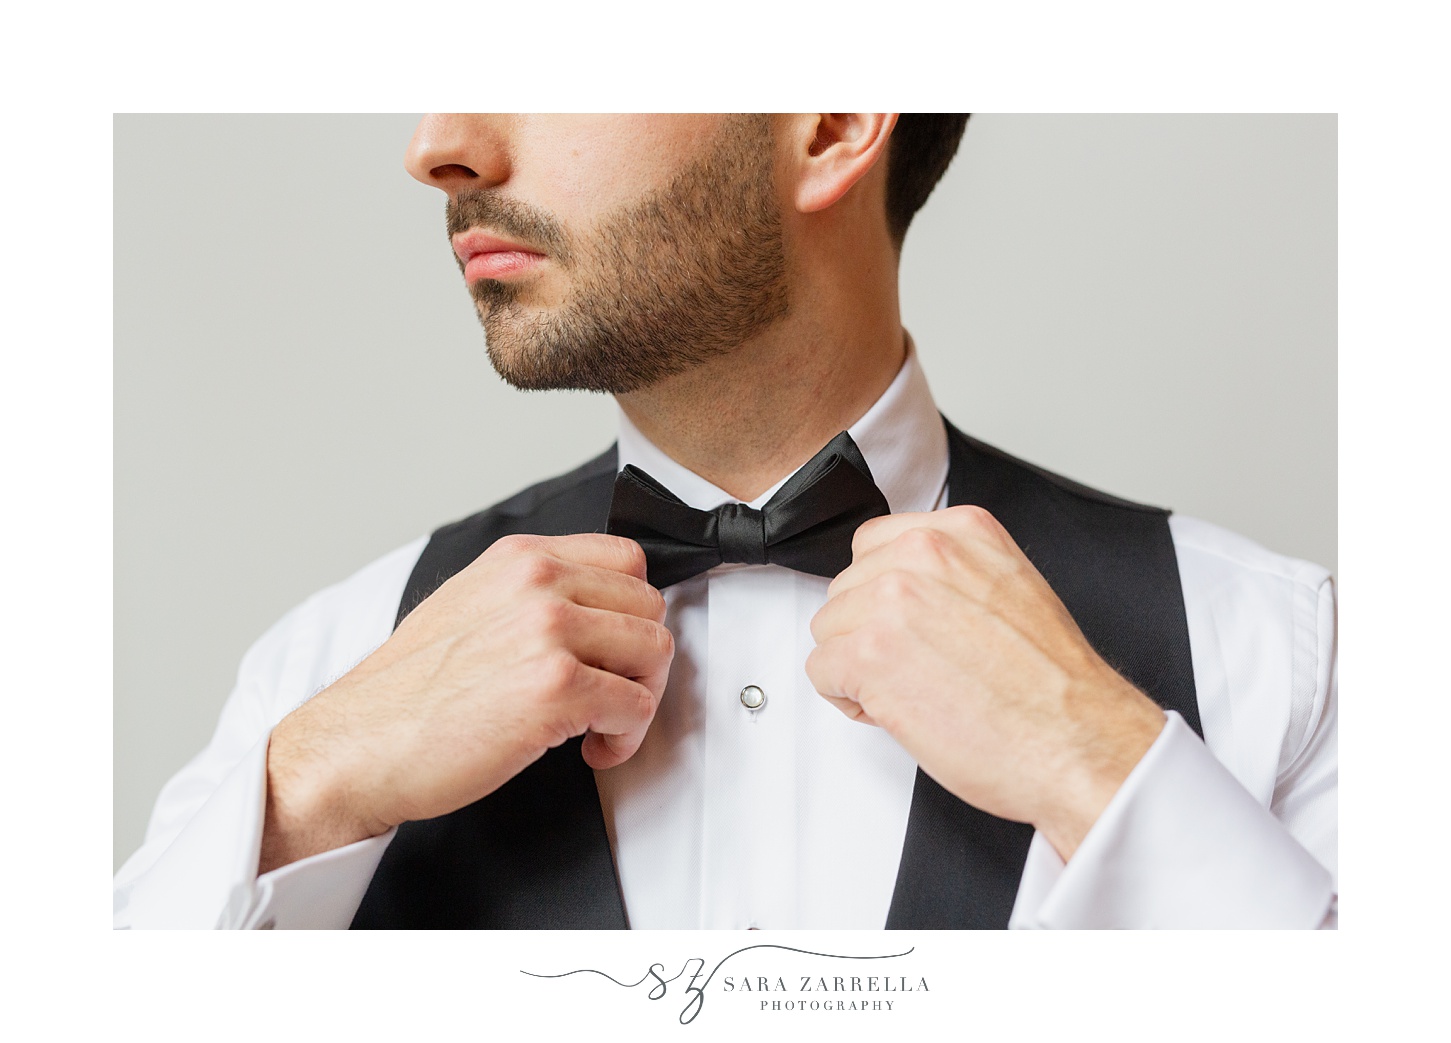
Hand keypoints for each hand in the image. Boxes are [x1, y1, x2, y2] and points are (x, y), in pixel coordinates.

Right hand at [260, 533, 672, 872]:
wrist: (357, 747)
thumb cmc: (407, 695)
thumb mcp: (469, 607)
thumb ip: (532, 595)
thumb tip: (596, 612)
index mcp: (519, 558)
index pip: (626, 560)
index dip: (631, 612)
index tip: (617, 648)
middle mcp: (538, 582)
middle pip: (649, 605)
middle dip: (640, 660)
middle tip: (613, 695)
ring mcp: (549, 630)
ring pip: (655, 652)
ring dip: (640, 699)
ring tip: (602, 726)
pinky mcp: (557, 687)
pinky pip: (637, 707)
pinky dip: (626, 738)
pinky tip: (592, 749)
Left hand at [806, 506, 1164, 860]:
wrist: (1076, 740)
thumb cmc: (1053, 686)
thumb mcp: (1012, 589)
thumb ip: (956, 574)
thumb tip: (911, 591)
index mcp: (962, 531)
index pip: (875, 545)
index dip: (882, 595)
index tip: (905, 624)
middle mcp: (924, 555)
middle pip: (846, 588)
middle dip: (869, 632)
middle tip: (917, 667)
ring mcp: (891, 601)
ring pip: (829, 629)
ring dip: (856, 666)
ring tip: (913, 689)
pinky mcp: (868, 654)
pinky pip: (821, 672)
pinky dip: (848, 699)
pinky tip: (895, 709)